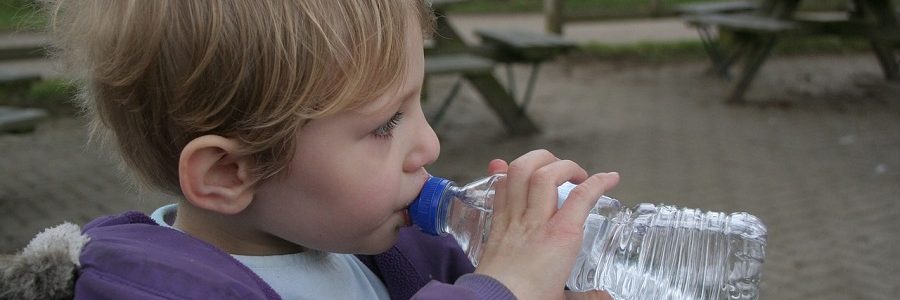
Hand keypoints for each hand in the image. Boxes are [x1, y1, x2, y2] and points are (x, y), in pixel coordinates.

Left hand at [475, 150, 619, 299]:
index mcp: (561, 238)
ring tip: (549, 164)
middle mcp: (536, 222)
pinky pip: (499, 189)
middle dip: (566, 165)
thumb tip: (606, 298)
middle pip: (548, 174)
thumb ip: (589, 296)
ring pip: (519, 172)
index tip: (610, 177)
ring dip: (536, 159)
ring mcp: (513, 220)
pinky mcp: (496, 225)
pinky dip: (504, 173)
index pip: (582, 197)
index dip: (600, 182)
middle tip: (577, 174)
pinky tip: (508, 168)